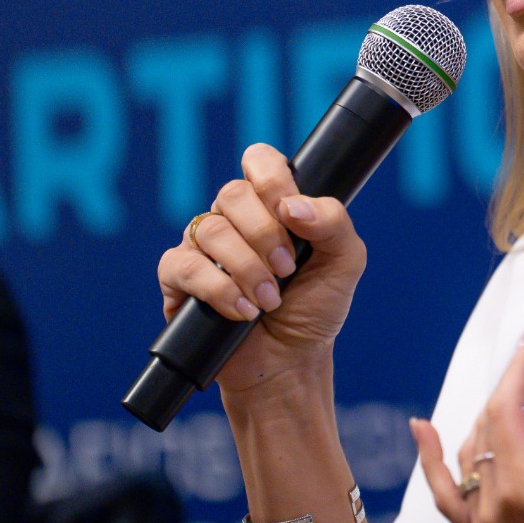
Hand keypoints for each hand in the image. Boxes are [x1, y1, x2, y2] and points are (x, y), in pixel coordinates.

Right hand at [155, 143, 368, 392]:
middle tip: (287, 271)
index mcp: (272, 204)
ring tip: (269, 300)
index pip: (259, 161)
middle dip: (266, 236)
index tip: (291, 214)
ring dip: (247, 269)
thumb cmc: (316, 307)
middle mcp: (233, 218)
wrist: (291, 361)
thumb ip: (333, 221)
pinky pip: (183, 266)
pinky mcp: (178, 278)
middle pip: (232, 194)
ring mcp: (202, 246)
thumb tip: (292, 206)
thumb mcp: (345, 261)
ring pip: (210, 230)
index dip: (271, 179)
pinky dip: (218, 290)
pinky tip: (242, 310)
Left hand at [412, 335, 523, 522]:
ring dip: (485, 418)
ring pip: (468, 459)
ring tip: (509, 385)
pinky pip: (449, 499)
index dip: (518, 373)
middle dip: (508, 387)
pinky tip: (424, 434)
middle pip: (486, 430)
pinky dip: (435, 464)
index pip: (506, 415)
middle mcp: (495, 513)